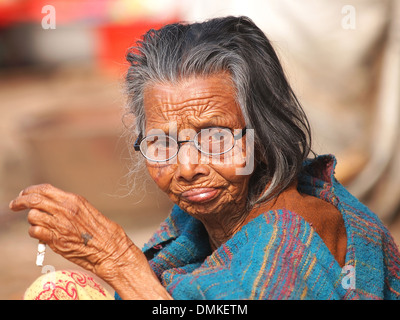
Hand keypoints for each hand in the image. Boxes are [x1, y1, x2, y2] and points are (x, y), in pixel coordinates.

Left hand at [9, 183, 135, 281]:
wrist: (109, 249)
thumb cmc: (102, 231)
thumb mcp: (86, 210)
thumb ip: (68, 206)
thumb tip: (50, 205)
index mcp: (73, 200)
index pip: (44, 189)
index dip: (30, 191)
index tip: (23, 194)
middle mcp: (64, 209)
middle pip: (33, 200)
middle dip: (20, 202)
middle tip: (15, 205)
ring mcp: (59, 225)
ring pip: (32, 216)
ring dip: (33, 220)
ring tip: (40, 224)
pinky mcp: (56, 240)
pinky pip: (35, 232)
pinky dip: (35, 232)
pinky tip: (42, 234)